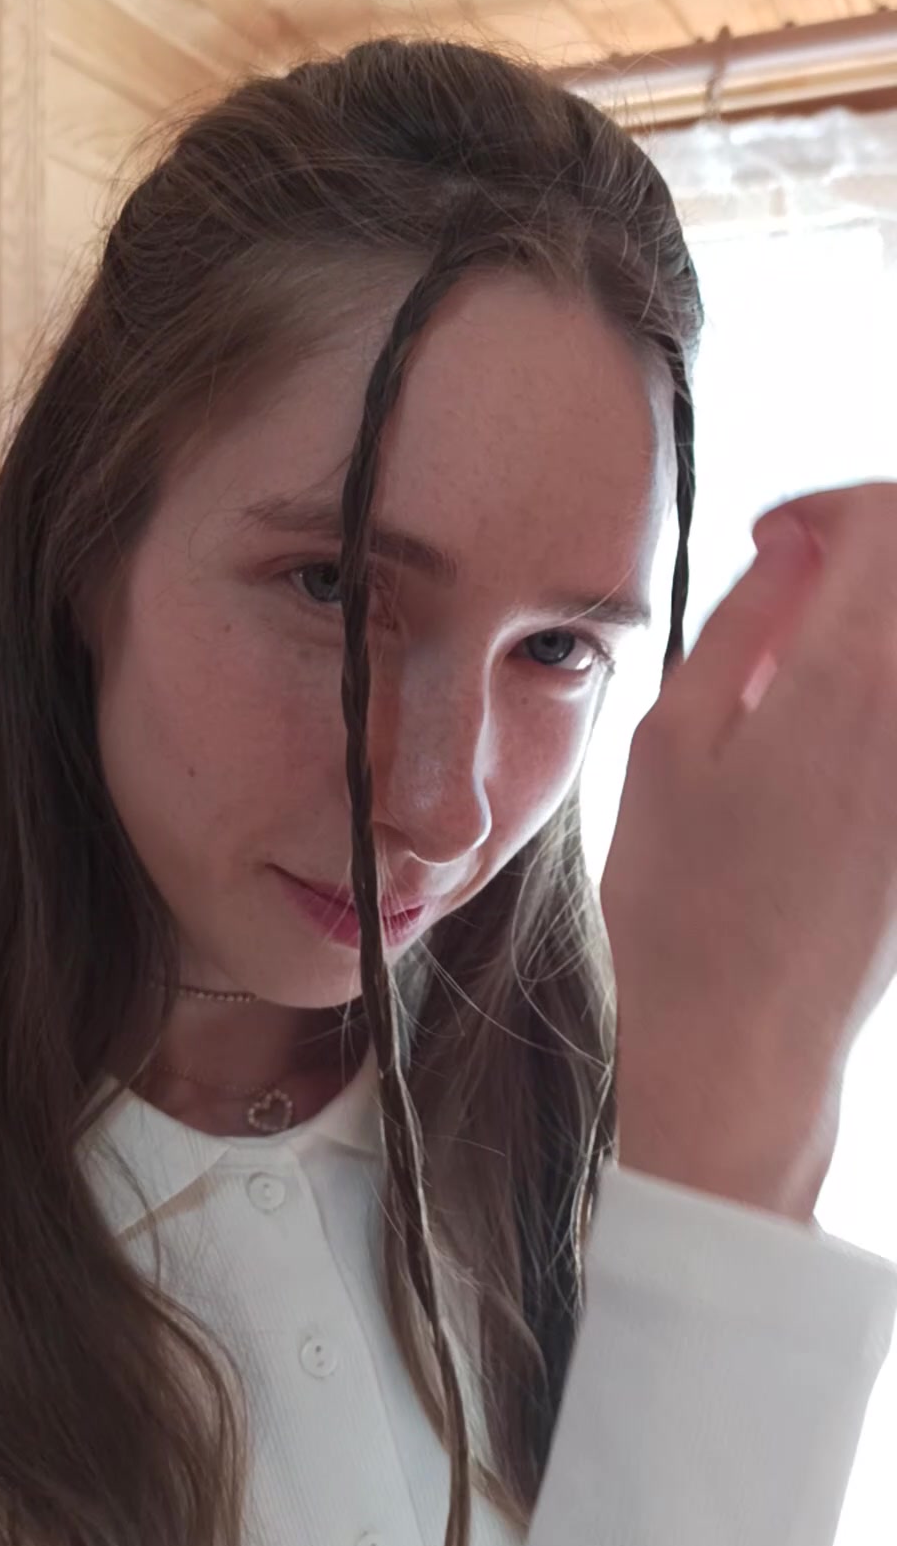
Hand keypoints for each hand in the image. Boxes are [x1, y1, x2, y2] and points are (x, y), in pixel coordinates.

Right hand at [600, 482, 896, 1222]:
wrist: (741, 1038)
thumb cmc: (683, 900)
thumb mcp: (670, 741)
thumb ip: (743, 623)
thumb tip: (793, 549)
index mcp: (848, 679)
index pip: (887, 516)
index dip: (826, 507)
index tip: (773, 544)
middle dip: (862, 559)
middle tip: (788, 605)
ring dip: (874, 633)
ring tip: (804, 687)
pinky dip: (880, 699)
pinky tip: (828, 749)